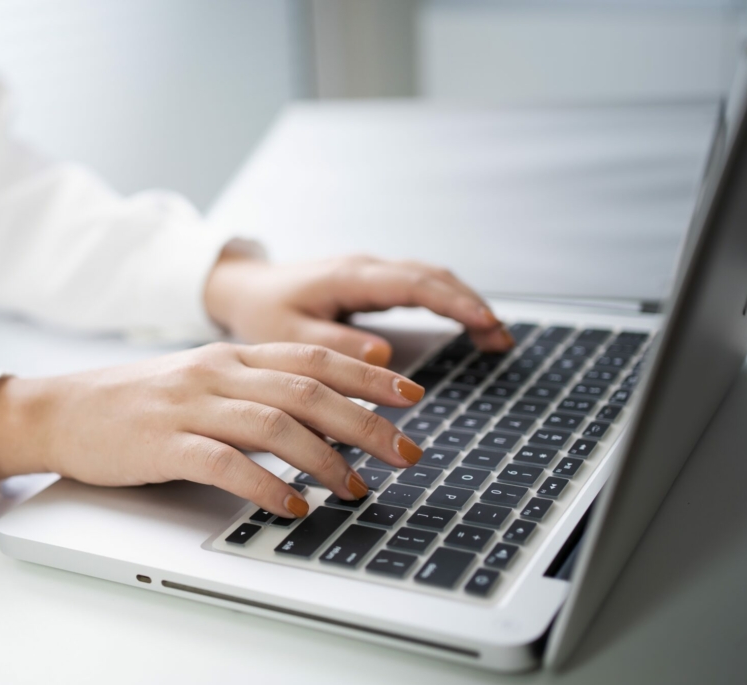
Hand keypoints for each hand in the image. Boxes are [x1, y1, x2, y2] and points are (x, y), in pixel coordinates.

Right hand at [0, 343, 427, 518]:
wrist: (59, 410)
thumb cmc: (134, 404)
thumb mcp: (199, 382)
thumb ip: (252, 390)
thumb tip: (319, 419)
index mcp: (230, 355)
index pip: (314, 358)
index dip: (368, 376)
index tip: (412, 396)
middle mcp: (217, 372)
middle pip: (307, 390)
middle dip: (366, 422)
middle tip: (407, 452)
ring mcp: (189, 406)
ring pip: (274, 424)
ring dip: (324, 458)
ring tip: (357, 489)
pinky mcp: (164, 444)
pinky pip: (225, 463)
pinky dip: (265, 486)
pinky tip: (292, 506)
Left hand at [203, 250, 513, 365]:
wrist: (243, 289)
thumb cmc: (262, 312)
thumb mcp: (286, 336)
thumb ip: (332, 345)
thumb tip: (381, 354)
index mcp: (348, 277)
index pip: (414, 285)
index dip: (453, 303)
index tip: (485, 322)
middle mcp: (365, 268)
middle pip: (433, 277)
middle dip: (472, 304)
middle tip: (502, 338)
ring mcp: (371, 272)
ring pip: (431, 278)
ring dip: (466, 302)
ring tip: (496, 336)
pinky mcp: (372, 282)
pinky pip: (420, 286)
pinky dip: (449, 301)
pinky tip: (468, 323)